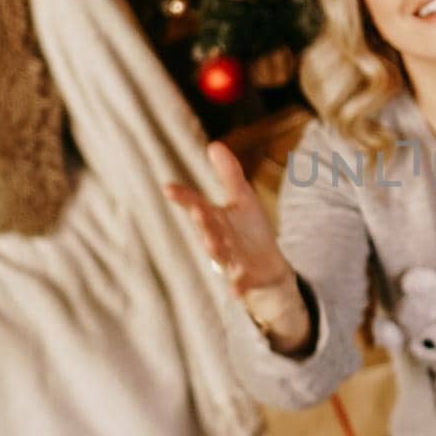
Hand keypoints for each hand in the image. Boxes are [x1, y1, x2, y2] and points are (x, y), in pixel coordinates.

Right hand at [164, 141, 292, 300]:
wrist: (267, 267)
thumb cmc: (249, 230)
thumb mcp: (242, 198)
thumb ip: (229, 174)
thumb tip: (214, 144)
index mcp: (215, 218)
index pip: (196, 204)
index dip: (184, 197)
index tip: (168, 188)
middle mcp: (219, 239)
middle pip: (208, 228)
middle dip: (203, 220)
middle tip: (197, 209)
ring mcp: (231, 259)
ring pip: (220, 254)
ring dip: (214, 248)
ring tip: (209, 242)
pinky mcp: (247, 278)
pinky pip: (240, 283)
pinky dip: (237, 287)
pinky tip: (235, 291)